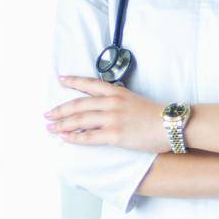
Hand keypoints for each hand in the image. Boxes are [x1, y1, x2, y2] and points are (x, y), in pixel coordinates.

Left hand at [46, 76, 166, 151]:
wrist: (170, 124)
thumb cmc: (155, 114)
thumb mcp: (134, 99)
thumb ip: (117, 99)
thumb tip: (103, 104)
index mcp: (116, 92)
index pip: (90, 84)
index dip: (74, 81)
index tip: (61, 79)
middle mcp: (112, 103)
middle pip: (78, 104)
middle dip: (60, 110)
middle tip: (47, 114)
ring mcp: (112, 119)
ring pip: (80, 120)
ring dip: (62, 124)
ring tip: (51, 128)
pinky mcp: (115, 135)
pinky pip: (89, 137)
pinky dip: (75, 137)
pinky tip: (65, 138)